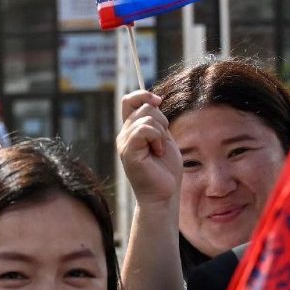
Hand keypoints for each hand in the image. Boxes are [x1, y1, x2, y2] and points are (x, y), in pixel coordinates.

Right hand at [118, 90, 181, 207]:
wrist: (164, 194)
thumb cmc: (165, 170)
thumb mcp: (163, 138)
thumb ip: (156, 121)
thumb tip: (154, 100)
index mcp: (131, 130)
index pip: (129, 100)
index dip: (143, 95)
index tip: (159, 101)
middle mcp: (124, 135)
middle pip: (144, 107)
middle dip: (162, 120)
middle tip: (162, 142)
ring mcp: (124, 143)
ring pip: (146, 118)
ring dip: (161, 133)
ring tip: (159, 150)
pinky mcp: (128, 152)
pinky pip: (144, 130)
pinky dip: (157, 138)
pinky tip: (157, 152)